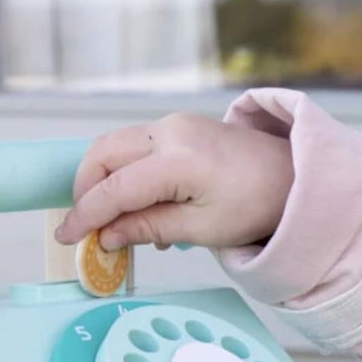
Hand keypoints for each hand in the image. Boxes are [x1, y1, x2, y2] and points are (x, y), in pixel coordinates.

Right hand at [53, 112, 294, 252]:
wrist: (295, 176)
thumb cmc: (257, 204)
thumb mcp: (201, 229)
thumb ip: (148, 229)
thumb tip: (105, 238)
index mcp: (178, 160)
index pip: (114, 189)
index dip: (85, 216)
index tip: (66, 238)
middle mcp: (170, 131)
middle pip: (103, 156)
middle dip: (87, 191)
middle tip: (86, 228)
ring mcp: (174, 123)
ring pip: (116, 147)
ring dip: (105, 182)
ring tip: (116, 223)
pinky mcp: (179, 126)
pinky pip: (137, 147)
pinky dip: (127, 174)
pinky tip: (142, 208)